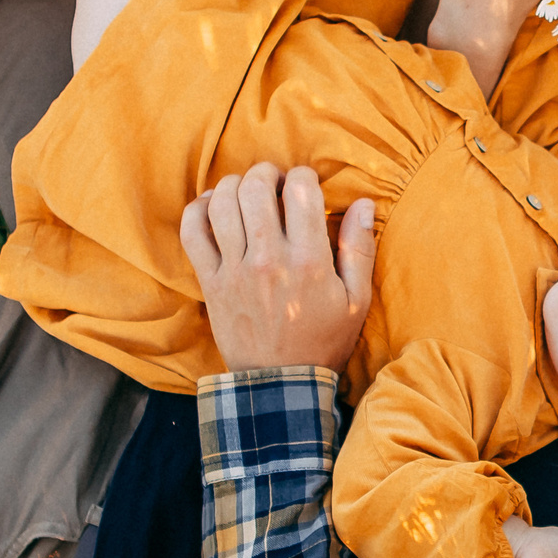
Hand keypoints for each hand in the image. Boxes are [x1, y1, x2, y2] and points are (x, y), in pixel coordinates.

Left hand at [181, 163, 376, 373]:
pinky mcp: (211, 283)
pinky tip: (214, 206)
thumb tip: (365, 204)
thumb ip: (360, 249)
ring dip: (234, 185)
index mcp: (309, 261)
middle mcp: (269, 259)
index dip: (304, 175)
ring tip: (247, 192)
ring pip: (222, 202)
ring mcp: (235, 270)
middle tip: (274, 182)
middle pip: (256, 187)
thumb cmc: (323, 342)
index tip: (306, 185)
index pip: (300, 189)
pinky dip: (199, 209)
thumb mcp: (357, 301)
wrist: (282, 385)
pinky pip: (193, 231)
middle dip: (267, 173)